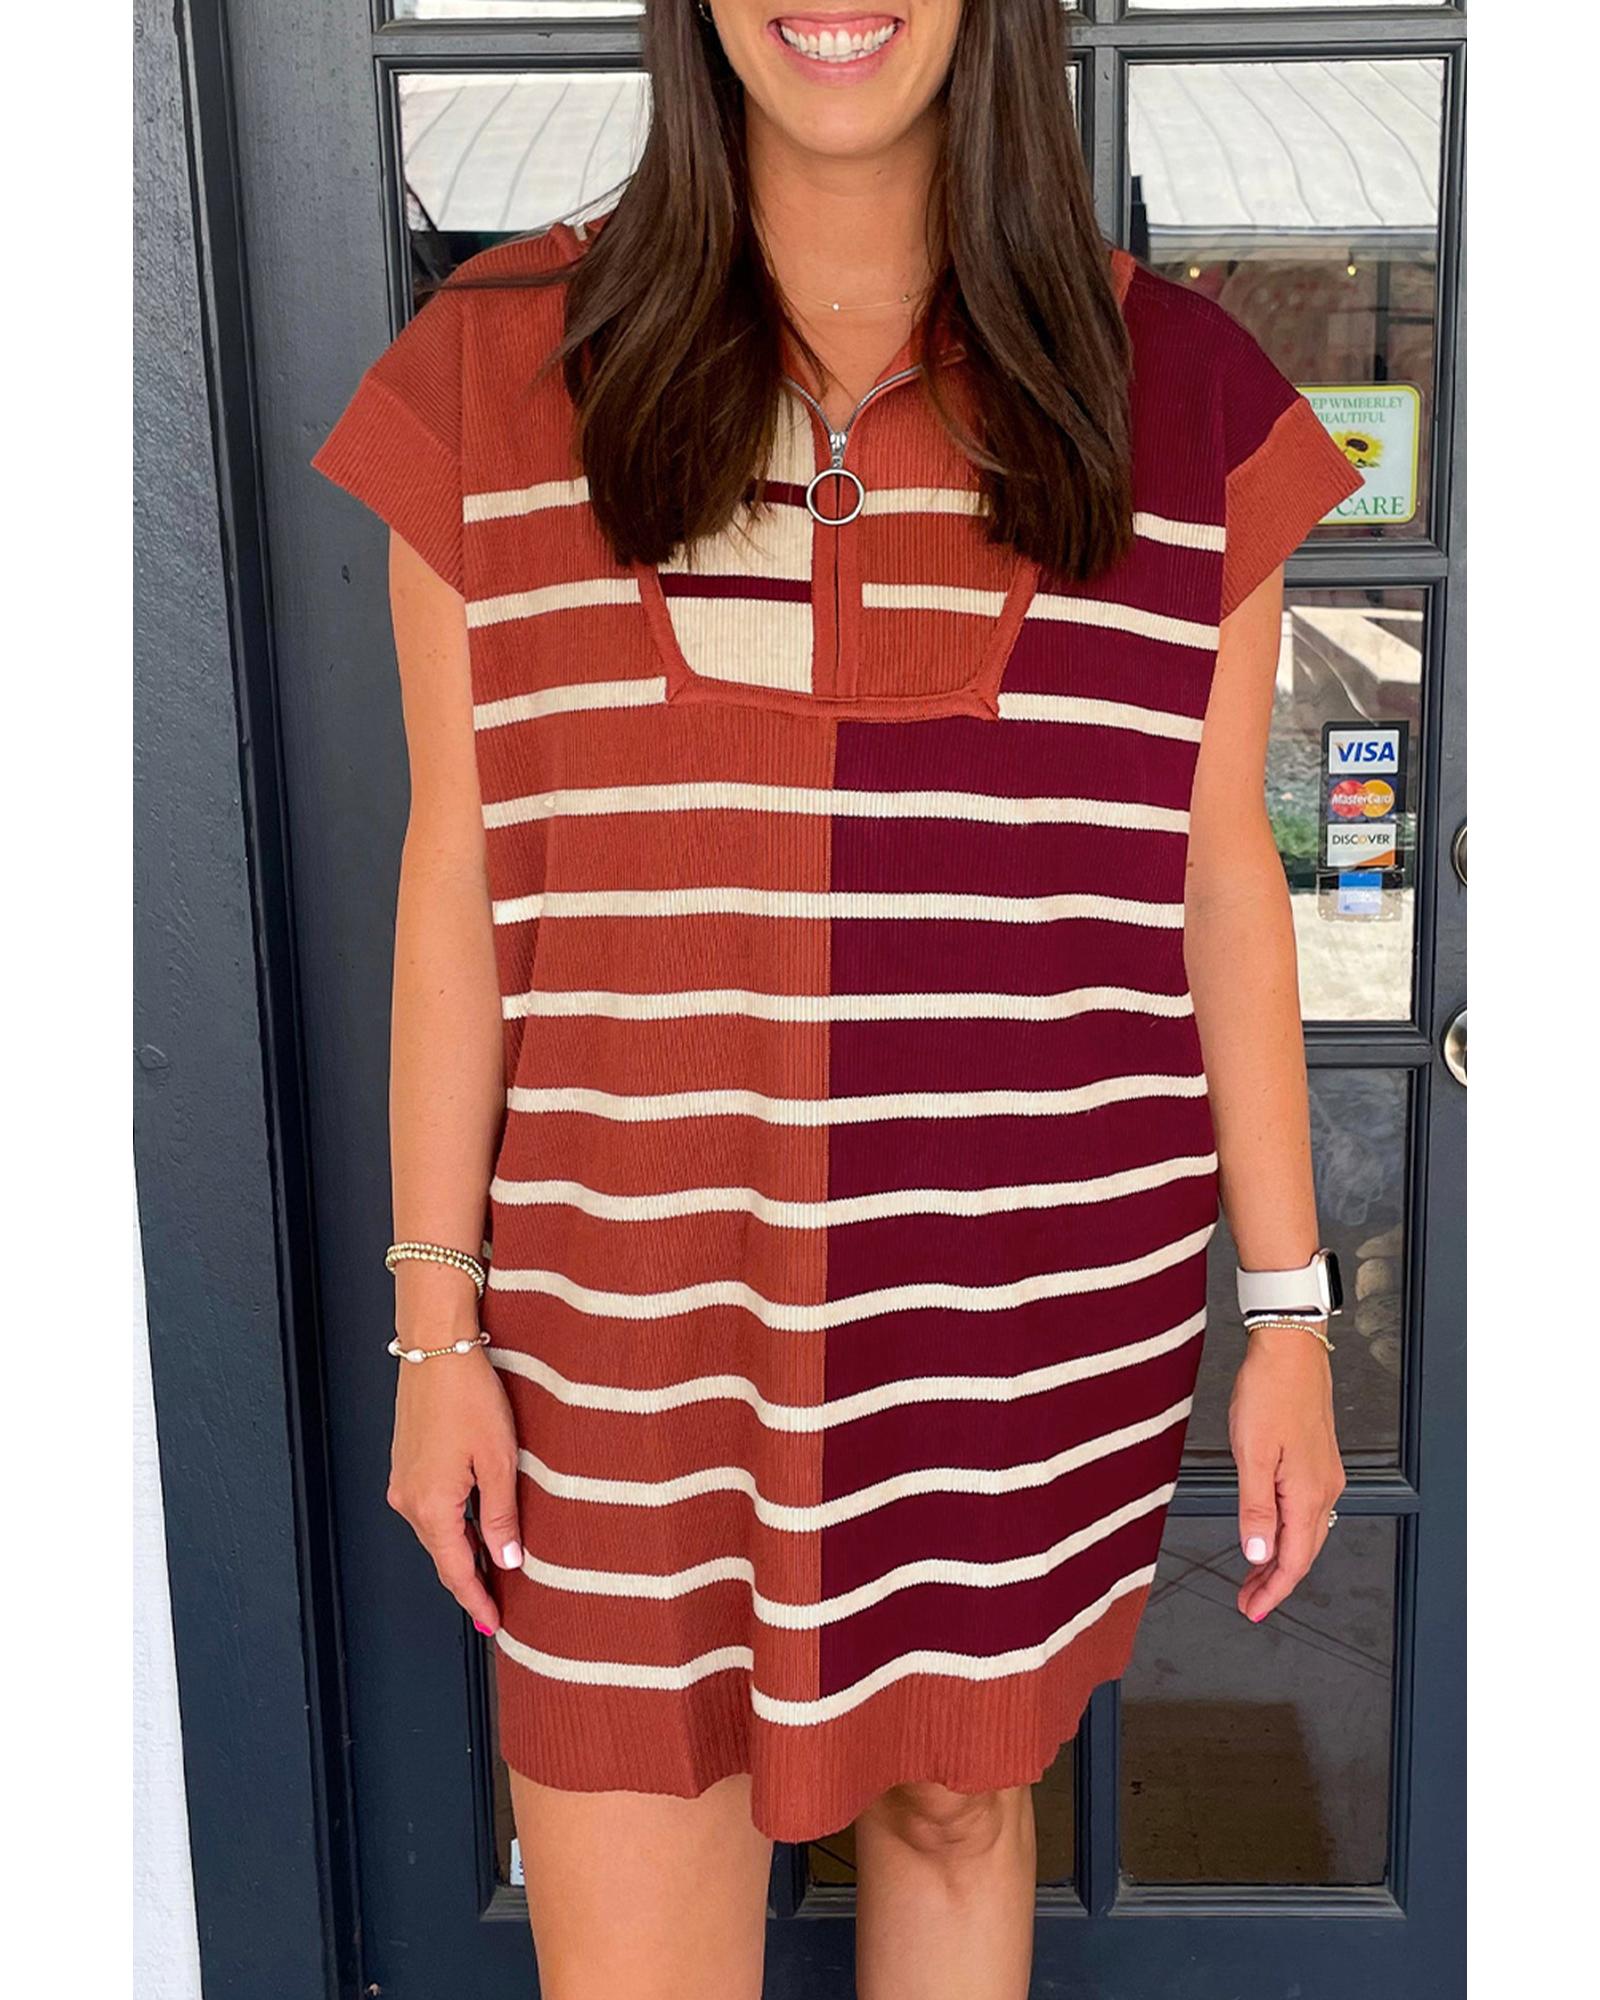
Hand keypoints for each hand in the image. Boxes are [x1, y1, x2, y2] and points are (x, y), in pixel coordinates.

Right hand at [386, 1341, 521, 1635]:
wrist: (437, 1349)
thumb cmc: (470, 1397)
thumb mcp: (498, 1461)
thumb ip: (501, 1516)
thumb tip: (507, 1562)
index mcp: (431, 1506)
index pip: (456, 1570)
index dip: (476, 1600)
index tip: (493, 1625)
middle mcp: (408, 1500)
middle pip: (443, 1555)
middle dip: (470, 1581)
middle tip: (498, 1605)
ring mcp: (402, 1482)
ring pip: (436, 1533)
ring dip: (462, 1553)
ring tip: (492, 1570)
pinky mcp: (405, 1464)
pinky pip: (429, 1510)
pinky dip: (452, 1526)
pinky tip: (474, 1527)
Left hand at [1228, 1325, 1345, 1623]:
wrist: (1290, 1350)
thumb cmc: (1269, 1392)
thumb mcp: (1251, 1453)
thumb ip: (1255, 1508)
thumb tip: (1256, 1553)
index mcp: (1308, 1493)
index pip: (1294, 1560)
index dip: (1272, 1591)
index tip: (1252, 1610)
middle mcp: (1324, 1489)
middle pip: (1303, 1552)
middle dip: (1274, 1582)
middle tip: (1247, 1601)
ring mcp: (1324, 1475)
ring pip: (1306, 1532)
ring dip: (1280, 1558)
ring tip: (1253, 1576)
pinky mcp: (1318, 1461)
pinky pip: (1306, 1510)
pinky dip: (1287, 1532)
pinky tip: (1269, 1532)